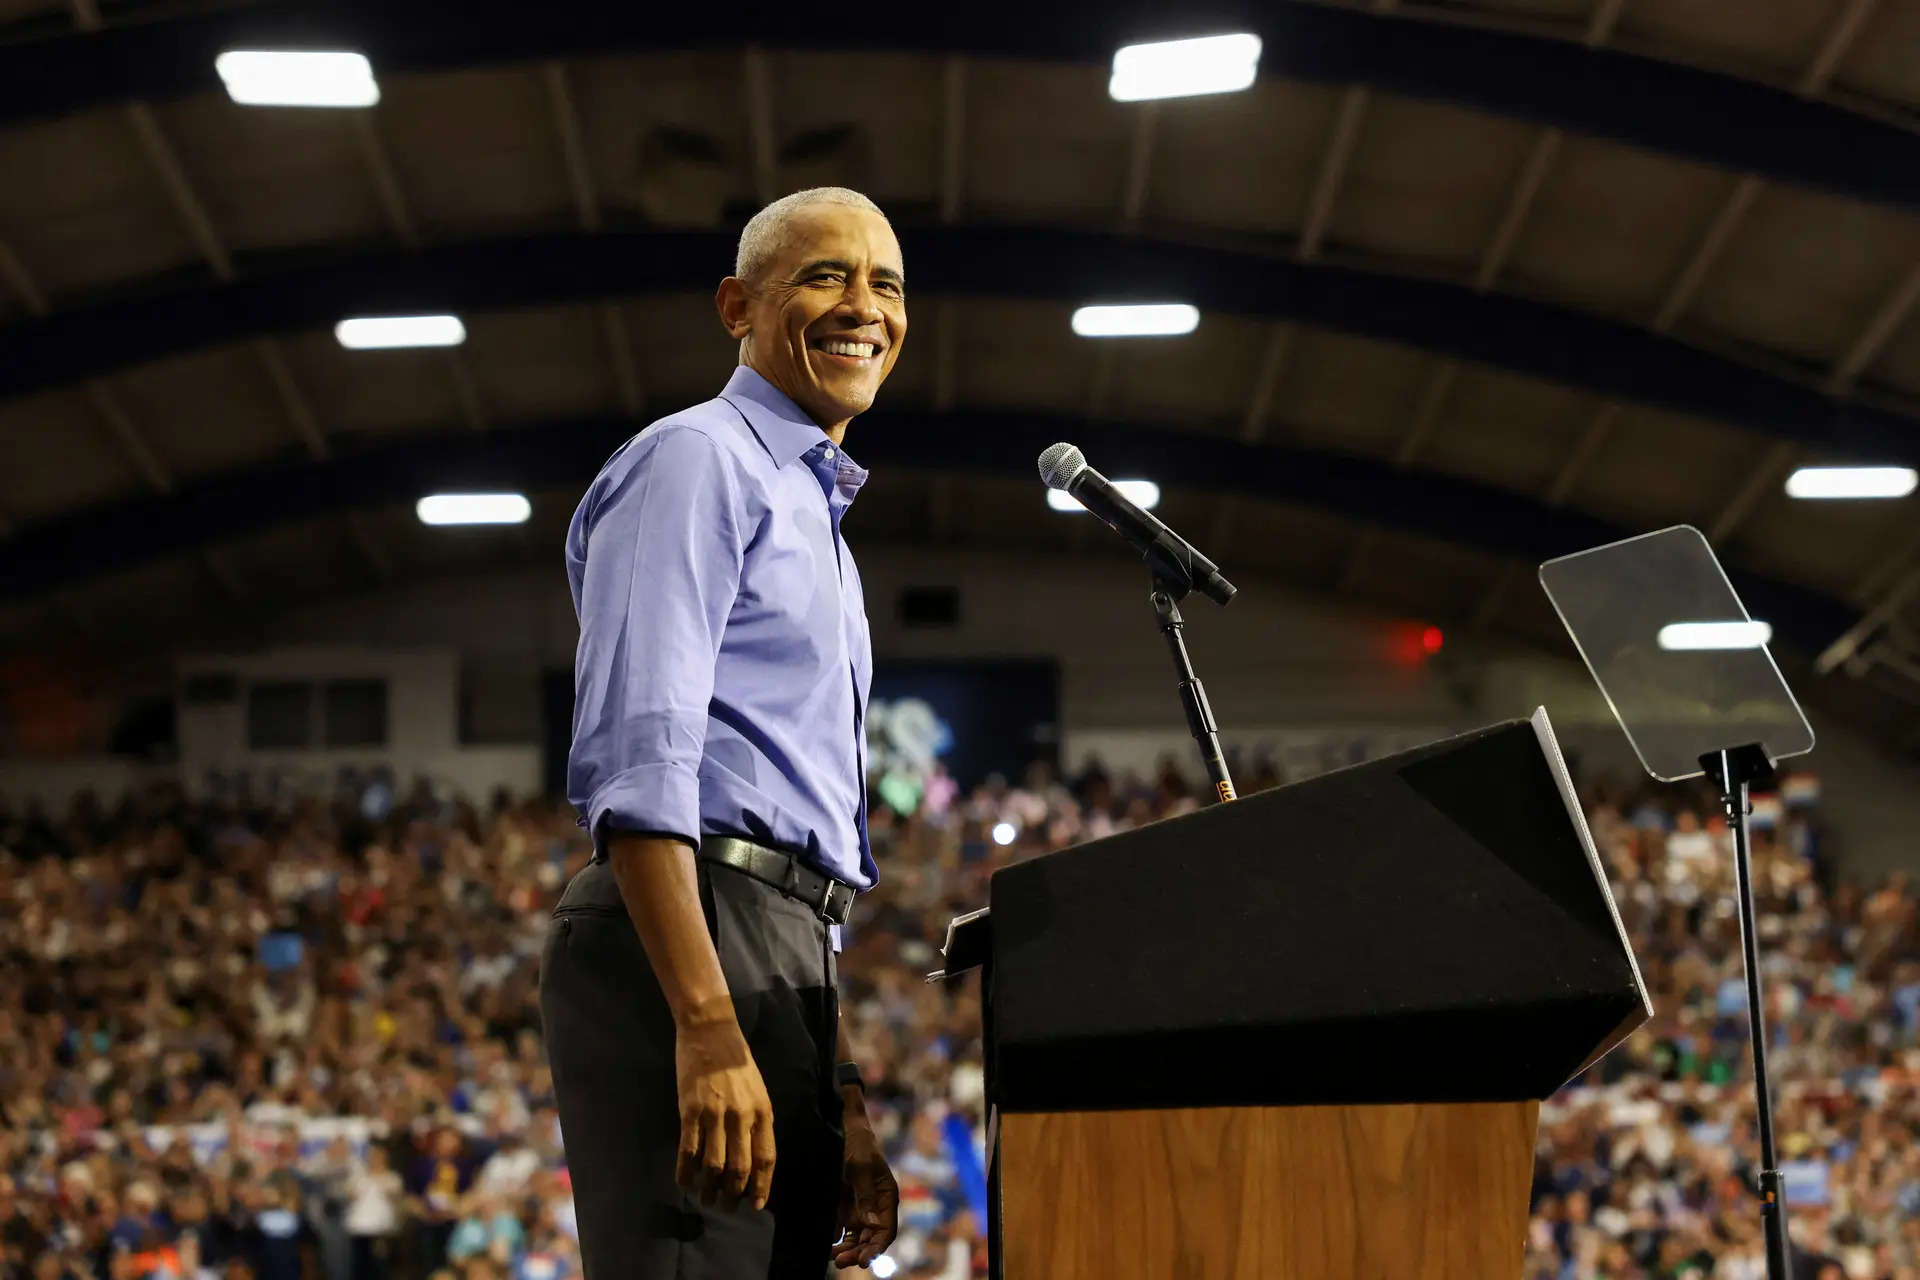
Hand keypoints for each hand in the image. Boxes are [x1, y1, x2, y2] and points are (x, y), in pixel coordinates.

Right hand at [674, 1013, 776, 1210]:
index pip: (766, 1158)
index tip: (757, 1205)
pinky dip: (686, 1172)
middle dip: (734, 1194)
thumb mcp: (758, 1090)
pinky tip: (684, 1182)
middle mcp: (741, 1116)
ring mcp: (714, 1114)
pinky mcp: (690, 1110)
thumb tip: (754, 1158)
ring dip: (710, 1188)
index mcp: (762, 1111)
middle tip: (727, 1207)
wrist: (710, 1030)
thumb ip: (757, 1121)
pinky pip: (688, 1150)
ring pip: (714, 1165)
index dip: (762, 1186)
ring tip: (706, 1200)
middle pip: (740, 1167)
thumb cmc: (736, 1061)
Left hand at [832, 1111, 898, 1268]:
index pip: (886, 1230)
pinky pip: (842, 1230)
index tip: (864, 1259)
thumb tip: (871, 1223)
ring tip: (833, 1258)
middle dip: (859, 1252)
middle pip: (871, 1238)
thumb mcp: (861, 1166)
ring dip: (847, 1250)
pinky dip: (836, 1241)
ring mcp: (859, 1208)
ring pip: (856, 1238)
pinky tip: (826, 1247)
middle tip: (842, 1262)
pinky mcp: (843, 1207)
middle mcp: (875, 1206)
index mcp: (886, 1196)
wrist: (840, 1127)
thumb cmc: (856, 1143)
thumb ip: (866, 1195)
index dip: (876, 1247)